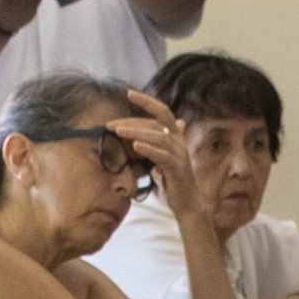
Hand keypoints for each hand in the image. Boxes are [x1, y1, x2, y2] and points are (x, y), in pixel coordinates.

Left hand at [110, 90, 199, 215]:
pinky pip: (163, 156)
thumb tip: (140, 139)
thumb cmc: (172, 182)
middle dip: (132, 121)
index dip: (147, 101)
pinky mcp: (178, 169)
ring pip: (158, 136)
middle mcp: (179, 142)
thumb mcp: (160, 161)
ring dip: (136, 132)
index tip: (129, 93)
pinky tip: (136, 146)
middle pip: (156, 123)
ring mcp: (180, 155)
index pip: (162, 112)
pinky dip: (149, 149)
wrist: (188, 204)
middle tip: (111, 124)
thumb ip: (153, 147)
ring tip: (118, 131)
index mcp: (175, 137)